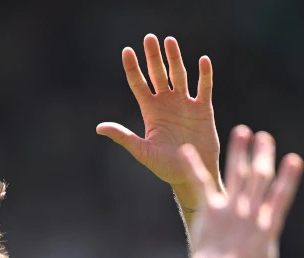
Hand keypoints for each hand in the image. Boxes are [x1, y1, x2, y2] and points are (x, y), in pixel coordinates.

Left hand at [97, 35, 219, 207]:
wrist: (192, 174)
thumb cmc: (166, 167)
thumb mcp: (143, 151)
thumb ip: (123, 137)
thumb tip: (99, 128)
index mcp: (150, 111)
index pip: (139, 84)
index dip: (132, 67)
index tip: (127, 51)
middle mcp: (166, 103)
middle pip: (158, 73)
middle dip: (153, 56)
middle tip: (149, 38)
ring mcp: (185, 104)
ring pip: (179, 75)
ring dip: (175, 58)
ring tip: (170, 41)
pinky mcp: (203, 109)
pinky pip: (204, 88)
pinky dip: (204, 75)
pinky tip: (203, 60)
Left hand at [181, 126, 303, 257]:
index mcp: (268, 226)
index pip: (281, 196)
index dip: (288, 177)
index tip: (294, 159)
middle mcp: (251, 212)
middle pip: (260, 177)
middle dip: (263, 155)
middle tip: (265, 137)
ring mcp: (231, 209)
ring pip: (237, 174)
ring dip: (239, 151)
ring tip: (241, 131)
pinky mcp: (210, 211)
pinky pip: (202, 184)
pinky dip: (193, 167)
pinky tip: (185, 151)